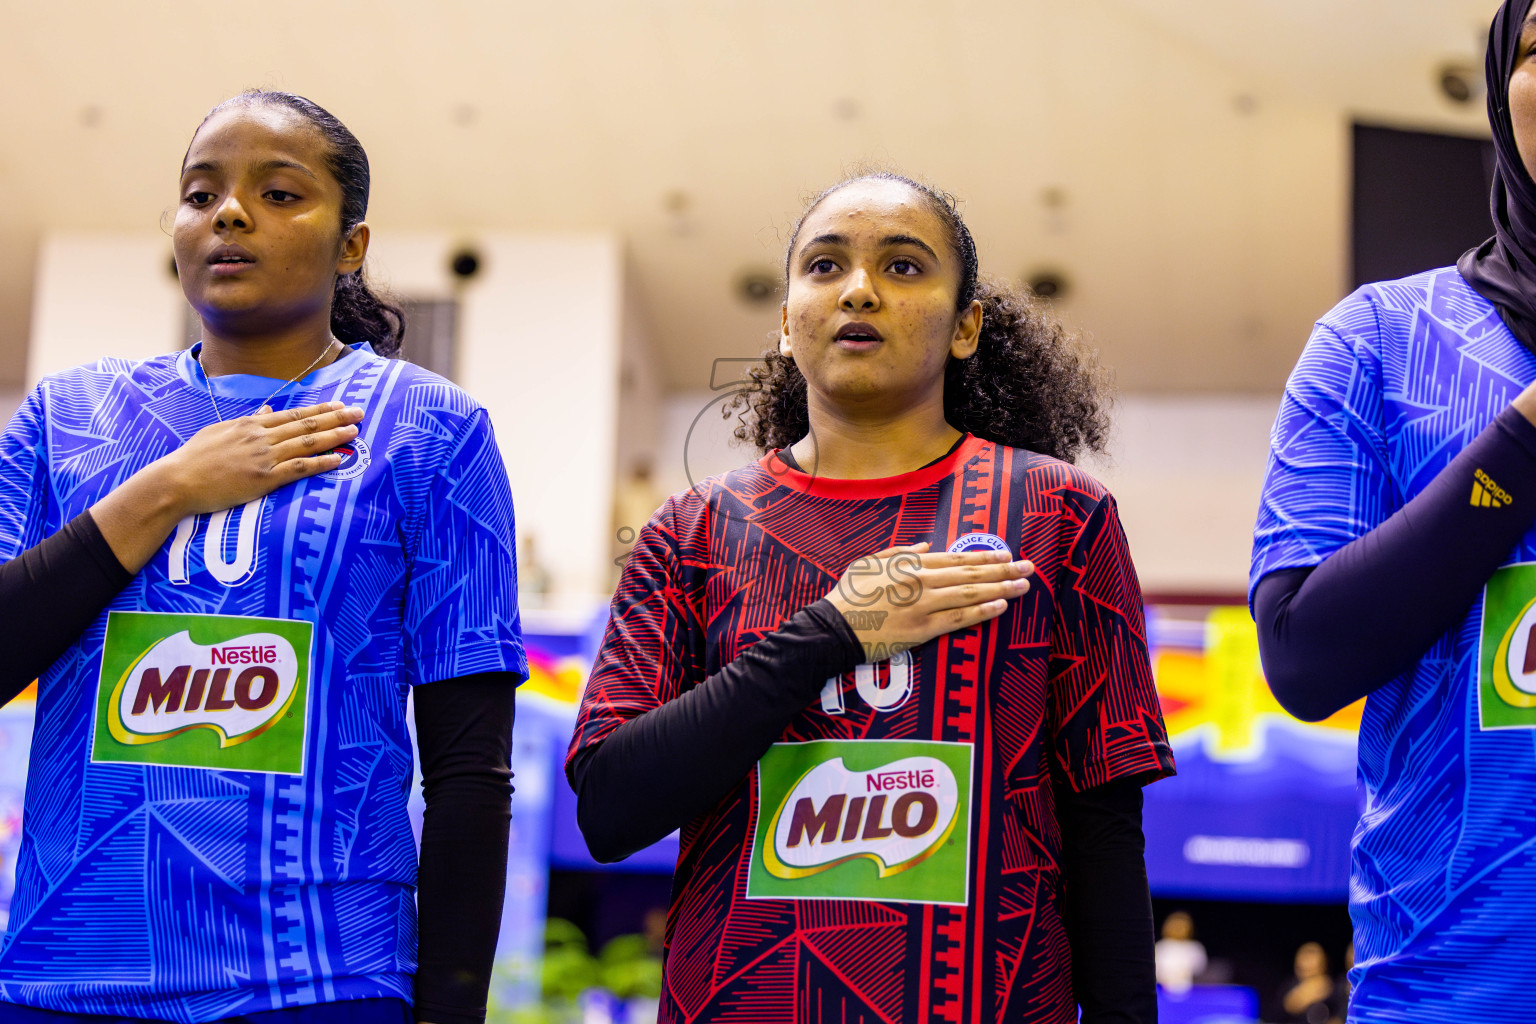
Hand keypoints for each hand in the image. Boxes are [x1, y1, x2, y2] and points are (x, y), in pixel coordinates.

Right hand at [90, 401, 363, 572]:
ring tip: (355, 431)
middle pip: (306, 424)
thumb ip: (247, 420)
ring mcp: (263, 456)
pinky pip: (299, 468)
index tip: (341, 405)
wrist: (177, 481)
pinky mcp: (263, 478)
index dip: (320, 409)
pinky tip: (338, 459)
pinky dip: (320, 462)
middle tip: (360, 412)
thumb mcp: (220, 431)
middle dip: (336, 417)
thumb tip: (267, 409)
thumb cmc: (194, 459)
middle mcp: (260, 436)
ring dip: (334, 436)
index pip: (293, 414)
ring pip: (306, 443)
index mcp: (251, 424)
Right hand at [824, 542, 1033, 662]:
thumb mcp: (870, 563)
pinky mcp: (922, 629)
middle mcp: (921, 580)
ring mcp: (923, 605)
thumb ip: (900, 552)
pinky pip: (959, 619)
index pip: (955, 558)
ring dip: (1001, 589)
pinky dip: (982, 612)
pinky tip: (1001, 606)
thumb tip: (924, 545)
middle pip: (970, 574)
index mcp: (910, 563)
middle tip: (1028, 567)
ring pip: (970, 594)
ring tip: (1023, 585)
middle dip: (1002, 570)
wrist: (833, 628)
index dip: (983, 557)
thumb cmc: (849, 595)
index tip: (1004, 555)